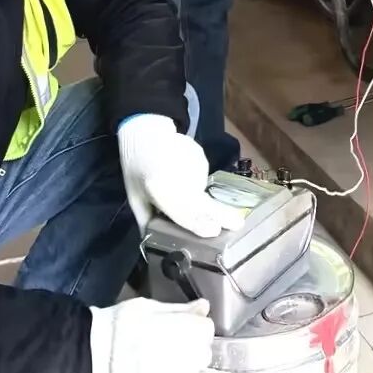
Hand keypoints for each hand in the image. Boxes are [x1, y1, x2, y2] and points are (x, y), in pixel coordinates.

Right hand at [90, 299, 213, 372]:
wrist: (93, 352)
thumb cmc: (122, 323)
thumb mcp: (151, 307)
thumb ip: (181, 310)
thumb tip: (203, 307)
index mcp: (188, 332)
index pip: (206, 330)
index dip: (195, 327)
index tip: (184, 327)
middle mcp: (188, 360)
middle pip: (203, 356)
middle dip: (192, 350)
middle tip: (171, 344)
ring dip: (181, 370)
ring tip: (158, 362)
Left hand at [118, 114, 242, 237]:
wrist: (144, 133)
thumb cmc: (136, 168)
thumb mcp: (135, 196)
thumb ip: (146, 218)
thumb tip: (151, 239)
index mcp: (159, 188)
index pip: (181, 211)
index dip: (198, 223)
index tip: (214, 230)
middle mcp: (180, 177)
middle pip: (202, 202)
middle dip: (222, 215)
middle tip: (238, 223)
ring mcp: (193, 164)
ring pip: (201, 190)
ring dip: (196, 196)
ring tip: (176, 184)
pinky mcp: (200, 156)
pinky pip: (202, 176)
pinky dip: (195, 180)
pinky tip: (182, 172)